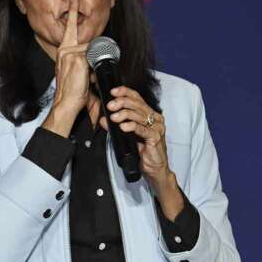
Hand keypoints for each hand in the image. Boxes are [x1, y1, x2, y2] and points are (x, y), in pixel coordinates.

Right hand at [42, 0, 90, 137]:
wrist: (66, 103)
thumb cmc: (72, 89)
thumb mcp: (76, 71)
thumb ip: (82, 59)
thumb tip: (94, 56)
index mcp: (63, 50)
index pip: (70, 27)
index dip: (73, 11)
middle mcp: (65, 49)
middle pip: (88, 42)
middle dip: (92, 56)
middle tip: (85, 72)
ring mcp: (70, 53)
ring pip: (92, 51)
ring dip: (93, 66)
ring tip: (84, 79)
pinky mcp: (77, 59)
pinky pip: (92, 59)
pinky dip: (93, 70)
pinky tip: (85, 79)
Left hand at [105, 86, 183, 218]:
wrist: (155, 170)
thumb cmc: (144, 153)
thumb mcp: (128, 136)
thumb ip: (118, 126)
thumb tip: (104, 119)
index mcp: (150, 114)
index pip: (138, 98)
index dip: (125, 92)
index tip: (113, 92)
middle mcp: (155, 118)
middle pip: (138, 104)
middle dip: (122, 103)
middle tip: (110, 106)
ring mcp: (157, 127)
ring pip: (139, 115)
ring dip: (124, 114)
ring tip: (113, 117)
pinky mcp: (156, 138)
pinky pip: (142, 129)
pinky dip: (131, 126)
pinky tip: (123, 127)